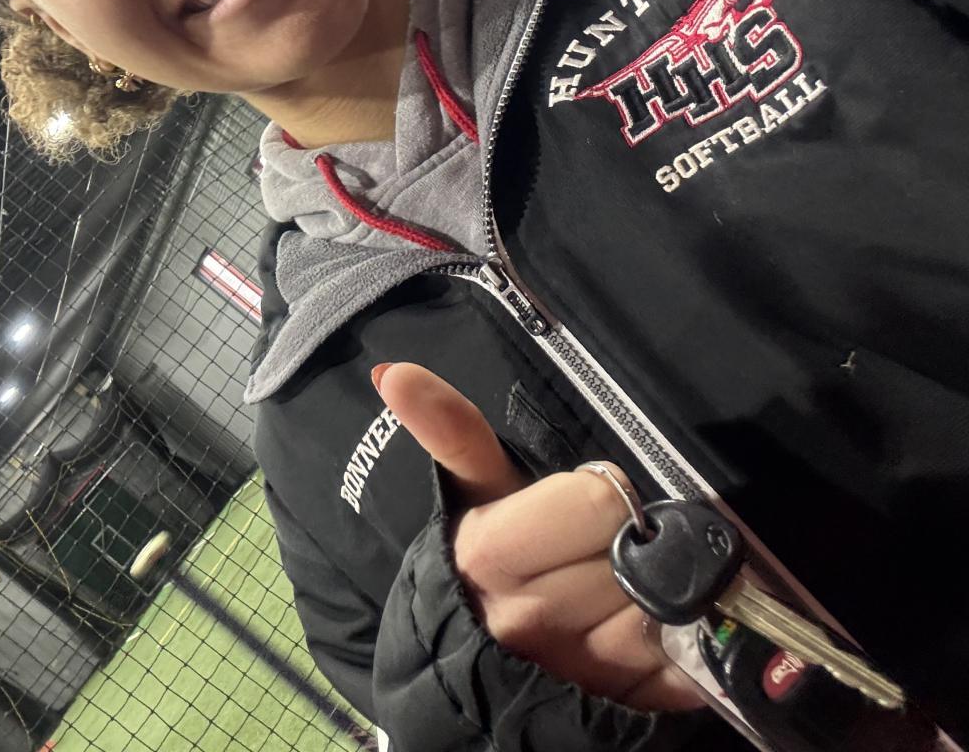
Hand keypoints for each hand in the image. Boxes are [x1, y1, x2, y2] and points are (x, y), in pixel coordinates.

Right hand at [373, 362, 703, 711]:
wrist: (469, 671)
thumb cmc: (481, 566)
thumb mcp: (470, 497)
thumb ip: (450, 431)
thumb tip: (393, 371)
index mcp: (490, 552)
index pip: (598, 503)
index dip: (601, 498)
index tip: (582, 510)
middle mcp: (530, 617)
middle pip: (638, 553)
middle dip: (632, 544)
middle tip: (602, 551)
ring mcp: (574, 671)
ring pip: (667, 608)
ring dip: (663, 595)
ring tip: (621, 590)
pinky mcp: (620, 709)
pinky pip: (687, 665)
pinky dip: (682, 646)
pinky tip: (645, 632)